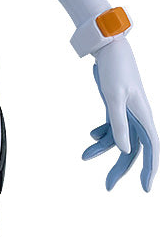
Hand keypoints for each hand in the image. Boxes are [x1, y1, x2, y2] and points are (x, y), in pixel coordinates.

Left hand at [82, 40, 157, 191]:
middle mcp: (138, 117)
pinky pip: (112, 128)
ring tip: (84, 157)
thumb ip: (119, 125)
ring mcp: (127, 112)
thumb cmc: (114, 69)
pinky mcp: (116, 106)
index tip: (145, 189)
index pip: (152, 149)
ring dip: (103, 150)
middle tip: (108, 188)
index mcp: (144, 116)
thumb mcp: (113, 97)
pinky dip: (101, 135)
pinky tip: (91, 137)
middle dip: (121, 169)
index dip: (149, 169)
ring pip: (119, 139)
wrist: (108, 47)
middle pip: (133, 150)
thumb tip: (125, 151)